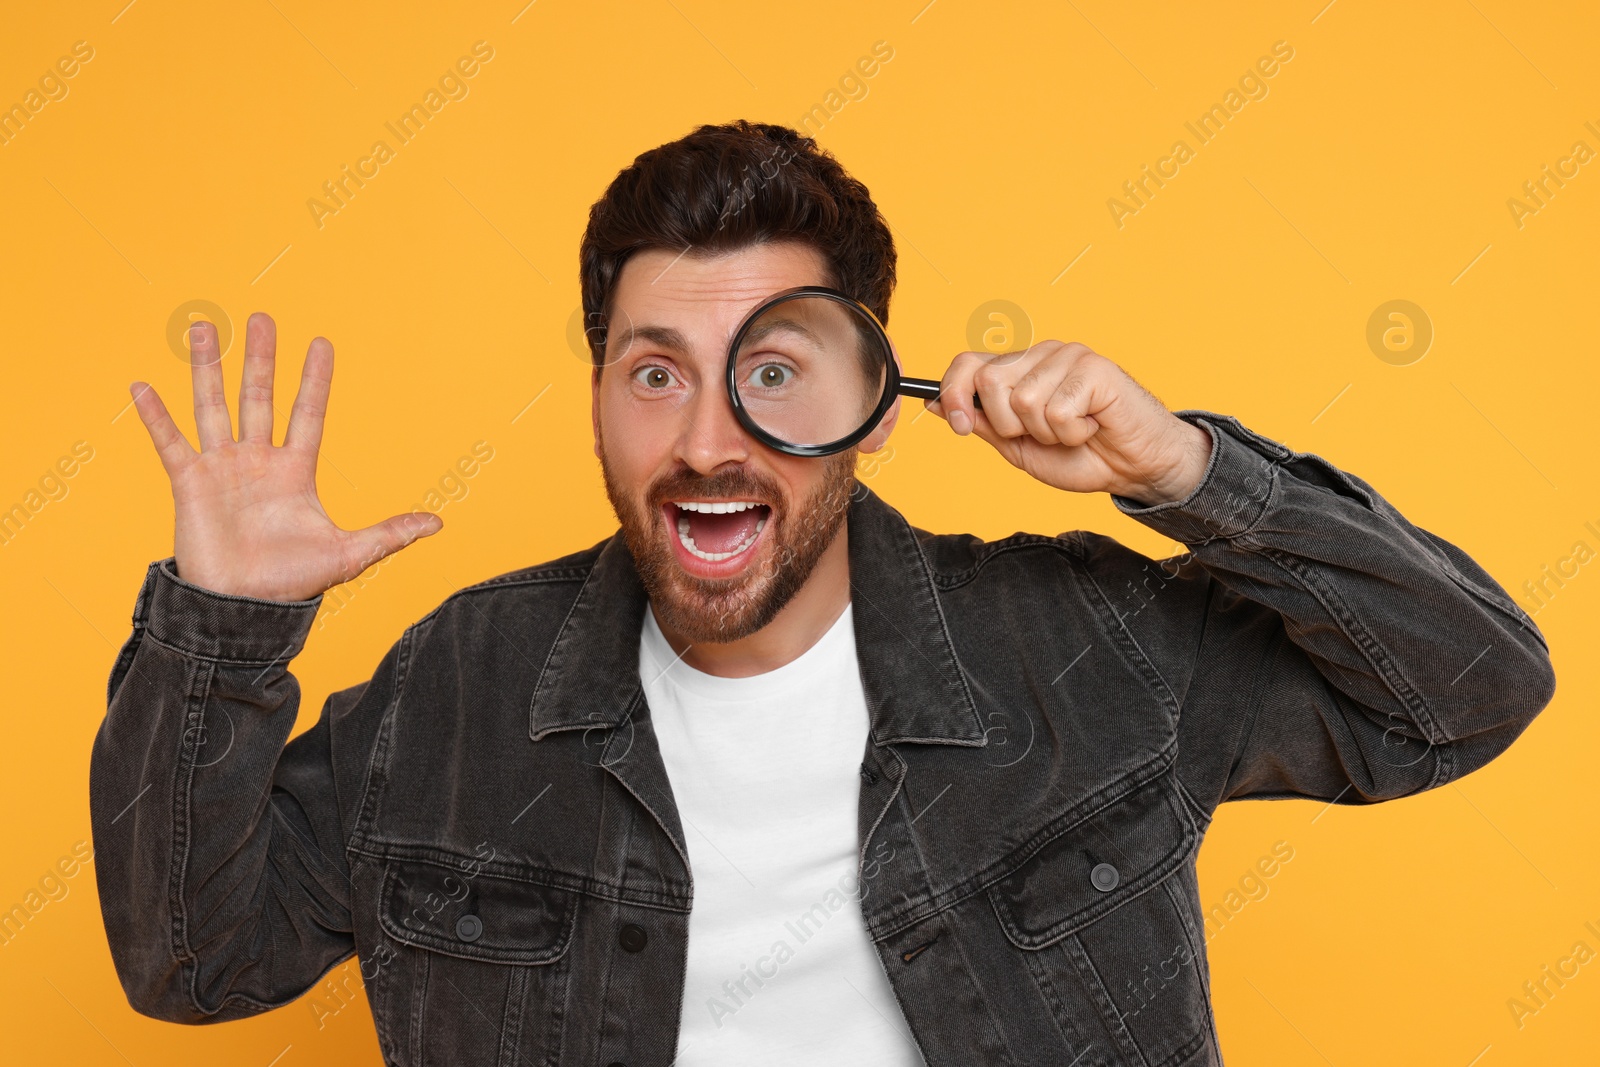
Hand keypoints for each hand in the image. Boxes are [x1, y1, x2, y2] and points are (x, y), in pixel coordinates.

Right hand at [130, 312, 441, 601]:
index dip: (314, 380)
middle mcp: (257, 461)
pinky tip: (142, 386)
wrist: (243, 610)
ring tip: (202, 327)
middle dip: (261, 358)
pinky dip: (155, 416)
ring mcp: (222, 469)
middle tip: (263, 317)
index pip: (308, 413)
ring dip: (207, 367)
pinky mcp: (189, 484)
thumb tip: (439, 524)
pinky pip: (170, 443)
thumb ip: (391, 534)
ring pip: (213, 406)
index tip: (322, 343)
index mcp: (295, 471)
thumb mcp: (349, 555)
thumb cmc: (292, 583)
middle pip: (258, 397)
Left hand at [923, 341, 1211, 505]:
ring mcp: (1067, 357)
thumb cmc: (1080, 456)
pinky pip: (1058, 411)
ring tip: (1074, 430)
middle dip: (1008, 424)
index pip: (968, 363)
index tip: (956, 424)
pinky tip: (1092, 427)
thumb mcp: (1017, 447)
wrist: (1133, 468)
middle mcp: (1040, 355)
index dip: (953, 392)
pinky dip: (1073, 433)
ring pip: (1023, 401)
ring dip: (1047, 433)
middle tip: (1042, 434)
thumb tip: (934, 402)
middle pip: (989, 382)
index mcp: (1018, 369)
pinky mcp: (1094, 368)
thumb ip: (980, 423)